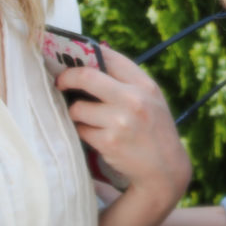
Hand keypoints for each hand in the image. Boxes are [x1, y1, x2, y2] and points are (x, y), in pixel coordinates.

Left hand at [57, 45, 190, 210]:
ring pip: (78, 108)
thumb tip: (91, 60)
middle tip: (60, 83)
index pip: (108, 57)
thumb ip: (127, 82)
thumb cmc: (154, 131)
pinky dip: (84, 133)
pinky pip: (81, 130)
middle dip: (66, 78)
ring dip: (77, 114)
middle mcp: (133, 99)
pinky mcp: (108, 141)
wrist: (165, 170)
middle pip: (85, 76)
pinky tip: (97, 138)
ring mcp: (120, 121)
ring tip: (89, 120)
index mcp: (145, 84)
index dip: (86, 55)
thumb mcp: (151, 100)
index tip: (73, 60)